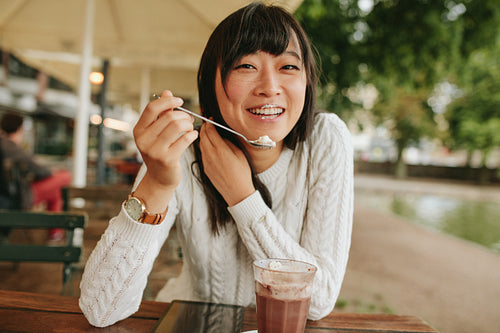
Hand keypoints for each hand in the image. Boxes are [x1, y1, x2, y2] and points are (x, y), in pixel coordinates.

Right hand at [133, 90, 197, 211]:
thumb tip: (167, 92)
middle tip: (189, 119)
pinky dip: (192, 135)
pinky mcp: (167, 159)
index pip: (152, 108)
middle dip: (183, 115)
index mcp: (139, 130)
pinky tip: (193, 135)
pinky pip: (185, 139)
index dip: (168, 101)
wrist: (160, 178)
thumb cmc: (160, 152)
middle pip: (168, 117)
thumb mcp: (156, 132)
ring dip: (188, 124)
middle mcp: (144, 140)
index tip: (180, 101)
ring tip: (190, 127)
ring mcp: (154, 150)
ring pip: (177, 126)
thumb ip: (162, 113)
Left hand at [199, 122, 254, 206]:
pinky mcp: (205, 168)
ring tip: (207, 133)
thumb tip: (221, 136)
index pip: (210, 131)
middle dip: (204, 128)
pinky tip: (209, 146)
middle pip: (203, 136)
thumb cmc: (242, 174)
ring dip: (203, 137)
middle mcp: (211, 155)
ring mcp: (207, 162)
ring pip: (201, 144)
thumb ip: (229, 143)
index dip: (209, 123)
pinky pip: (202, 153)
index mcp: (221, 150)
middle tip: (207, 123)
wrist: (237, 192)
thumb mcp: (239, 154)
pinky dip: (204, 146)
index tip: (211, 119)